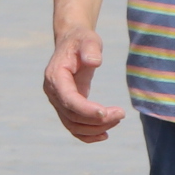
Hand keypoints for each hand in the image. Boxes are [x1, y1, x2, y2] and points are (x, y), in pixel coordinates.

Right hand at [43, 26, 124, 141]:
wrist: (73, 43)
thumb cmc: (82, 41)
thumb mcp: (88, 39)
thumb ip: (90, 49)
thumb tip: (94, 62)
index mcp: (55, 76)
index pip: (68, 99)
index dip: (86, 109)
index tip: (107, 112)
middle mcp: (53, 92)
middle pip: (72, 116)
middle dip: (97, 119)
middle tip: (121, 114)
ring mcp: (57, 101)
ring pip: (73, 125)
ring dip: (95, 128)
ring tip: (117, 119)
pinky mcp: (65, 106)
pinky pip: (73, 126)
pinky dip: (87, 135)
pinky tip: (104, 135)